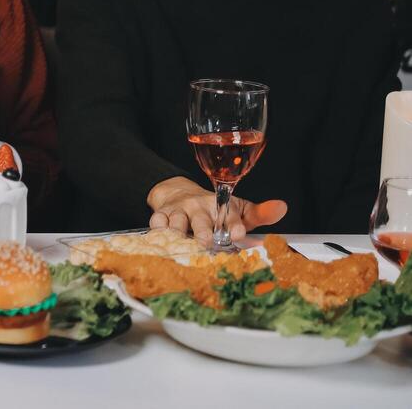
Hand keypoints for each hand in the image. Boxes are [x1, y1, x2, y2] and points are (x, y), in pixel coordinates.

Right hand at [147, 176, 287, 244]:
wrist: (179, 194)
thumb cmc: (215, 209)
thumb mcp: (239, 209)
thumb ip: (260, 213)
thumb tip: (282, 207)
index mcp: (221, 205)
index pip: (230, 214)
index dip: (234, 223)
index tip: (238, 233)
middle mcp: (199, 206)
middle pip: (201, 220)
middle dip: (203, 232)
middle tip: (206, 242)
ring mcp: (179, 211)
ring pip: (177, 222)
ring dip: (179, 234)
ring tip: (182, 244)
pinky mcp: (162, 214)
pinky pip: (157, 222)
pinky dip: (158, 231)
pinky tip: (162, 240)